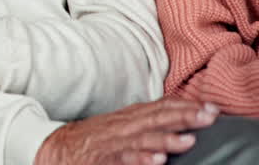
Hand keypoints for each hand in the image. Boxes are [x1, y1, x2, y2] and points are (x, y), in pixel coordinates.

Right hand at [34, 99, 218, 164]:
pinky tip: (158, 160)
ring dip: (166, 139)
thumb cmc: (94, 138)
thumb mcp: (122, 125)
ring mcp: (114, 142)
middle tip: (208, 116)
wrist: (54, 147)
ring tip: (188, 140)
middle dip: (183, 117)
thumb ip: (148, 121)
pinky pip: (124, 159)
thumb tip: (182, 117)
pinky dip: (141, 158)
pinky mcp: (103, 159)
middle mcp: (124, 126)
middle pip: (157, 118)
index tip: (212, 107)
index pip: (162, 106)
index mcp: (131, 117)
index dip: (186, 106)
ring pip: (143, 139)